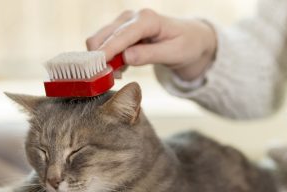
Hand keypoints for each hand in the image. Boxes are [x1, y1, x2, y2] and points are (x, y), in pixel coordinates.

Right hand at [86, 9, 216, 80]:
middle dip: (100, 58)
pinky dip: (107, 59)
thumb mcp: (173, 53)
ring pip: (100, 40)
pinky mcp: (120, 31)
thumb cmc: (186, 45)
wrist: (190, 38)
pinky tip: (120, 69)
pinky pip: (105, 45)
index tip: (97, 67)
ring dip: (103, 60)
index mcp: (147, 19)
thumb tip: (125, 58)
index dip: (107, 51)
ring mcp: (124, 23)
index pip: (121, 35)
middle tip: (107, 79)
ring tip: (118, 75)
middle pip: (103, 36)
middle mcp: (131, 17)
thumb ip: (149, 55)